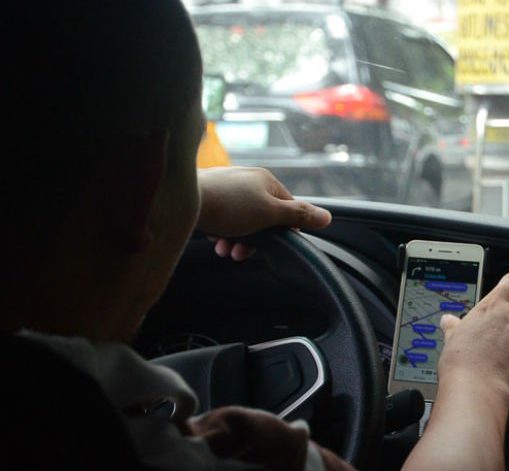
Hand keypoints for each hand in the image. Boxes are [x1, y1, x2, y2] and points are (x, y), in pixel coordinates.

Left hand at [197, 167, 330, 260]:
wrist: (181, 198)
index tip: (272, 246)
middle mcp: (248, 180)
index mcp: (266, 181)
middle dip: (254, 239)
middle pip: (263, 217)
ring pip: (241, 220)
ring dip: (236, 239)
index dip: (283, 230)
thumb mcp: (270, 213)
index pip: (288, 208)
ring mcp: (227, 187)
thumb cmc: (228, 206)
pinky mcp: (209, 195)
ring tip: (225, 250)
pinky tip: (213, 241)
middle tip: (242, 253)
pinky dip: (221, 232)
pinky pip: (223, 218)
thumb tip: (327, 217)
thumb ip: (299, 215)